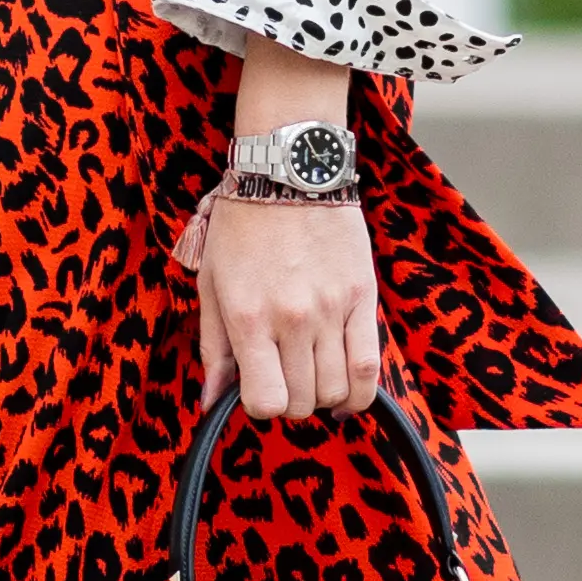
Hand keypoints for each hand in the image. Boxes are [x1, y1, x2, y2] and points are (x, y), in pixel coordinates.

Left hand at [191, 192, 381, 417]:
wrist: (289, 174)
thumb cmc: (242, 227)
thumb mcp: (211, 284)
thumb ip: (213, 347)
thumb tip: (211, 401)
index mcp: (248, 317)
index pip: (264, 401)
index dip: (260, 406)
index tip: (258, 390)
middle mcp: (292, 319)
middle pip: (302, 401)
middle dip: (291, 402)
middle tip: (285, 379)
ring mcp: (331, 309)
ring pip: (337, 389)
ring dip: (323, 395)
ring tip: (312, 376)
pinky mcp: (362, 297)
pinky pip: (371, 365)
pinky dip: (361, 390)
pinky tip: (348, 391)